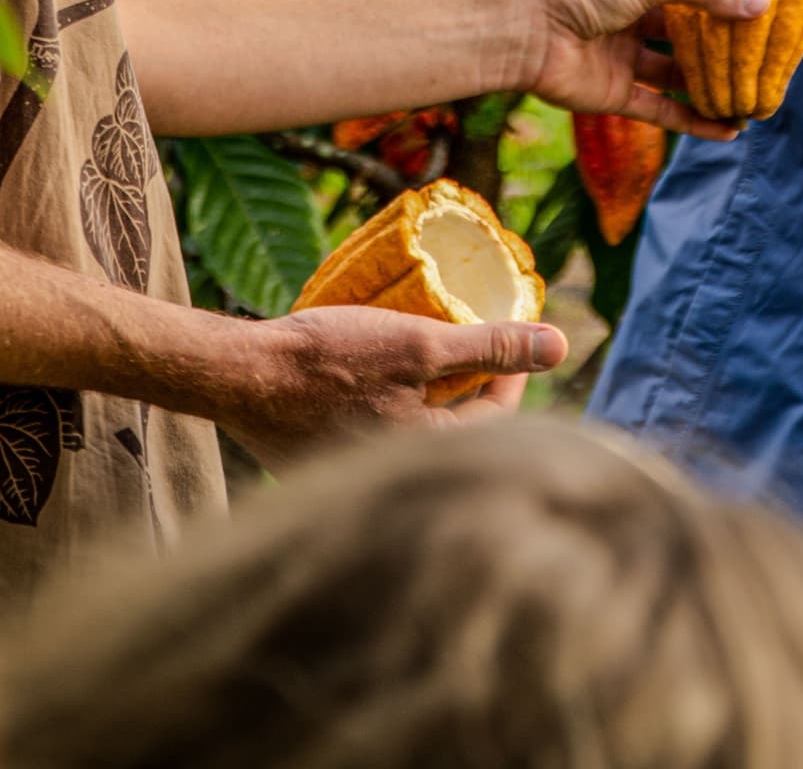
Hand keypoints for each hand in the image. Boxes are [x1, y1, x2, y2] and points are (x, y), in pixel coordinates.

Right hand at [202, 303, 565, 469]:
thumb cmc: (331, 360)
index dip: (513, 368)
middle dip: (474, 379)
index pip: (497, 419)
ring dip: (433, 390)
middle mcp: (397, 476)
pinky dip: (393, 400)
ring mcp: (360, 473)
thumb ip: (489, 348)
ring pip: (419, 429)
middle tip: (478, 334)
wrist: (242, 376)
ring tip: (434, 344)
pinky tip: (383, 370)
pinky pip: (380, 431)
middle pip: (459, 427)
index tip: (517, 327)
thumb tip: (560, 345)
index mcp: (428, 456)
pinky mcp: (328, 462)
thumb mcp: (419, 344)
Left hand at [517, 0, 771, 138]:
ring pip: (677, 76)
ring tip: (752, 97)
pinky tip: (728, 129)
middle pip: (685, 37)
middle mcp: (632, 20)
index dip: (724, 4)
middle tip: (764, 60)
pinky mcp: (616, 95)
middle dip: (722, 49)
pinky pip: (662, 110)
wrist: (528, 33)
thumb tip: (760, 3)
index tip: (764, 16)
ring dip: (712, 87)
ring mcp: (624, 58)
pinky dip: (694, 121)